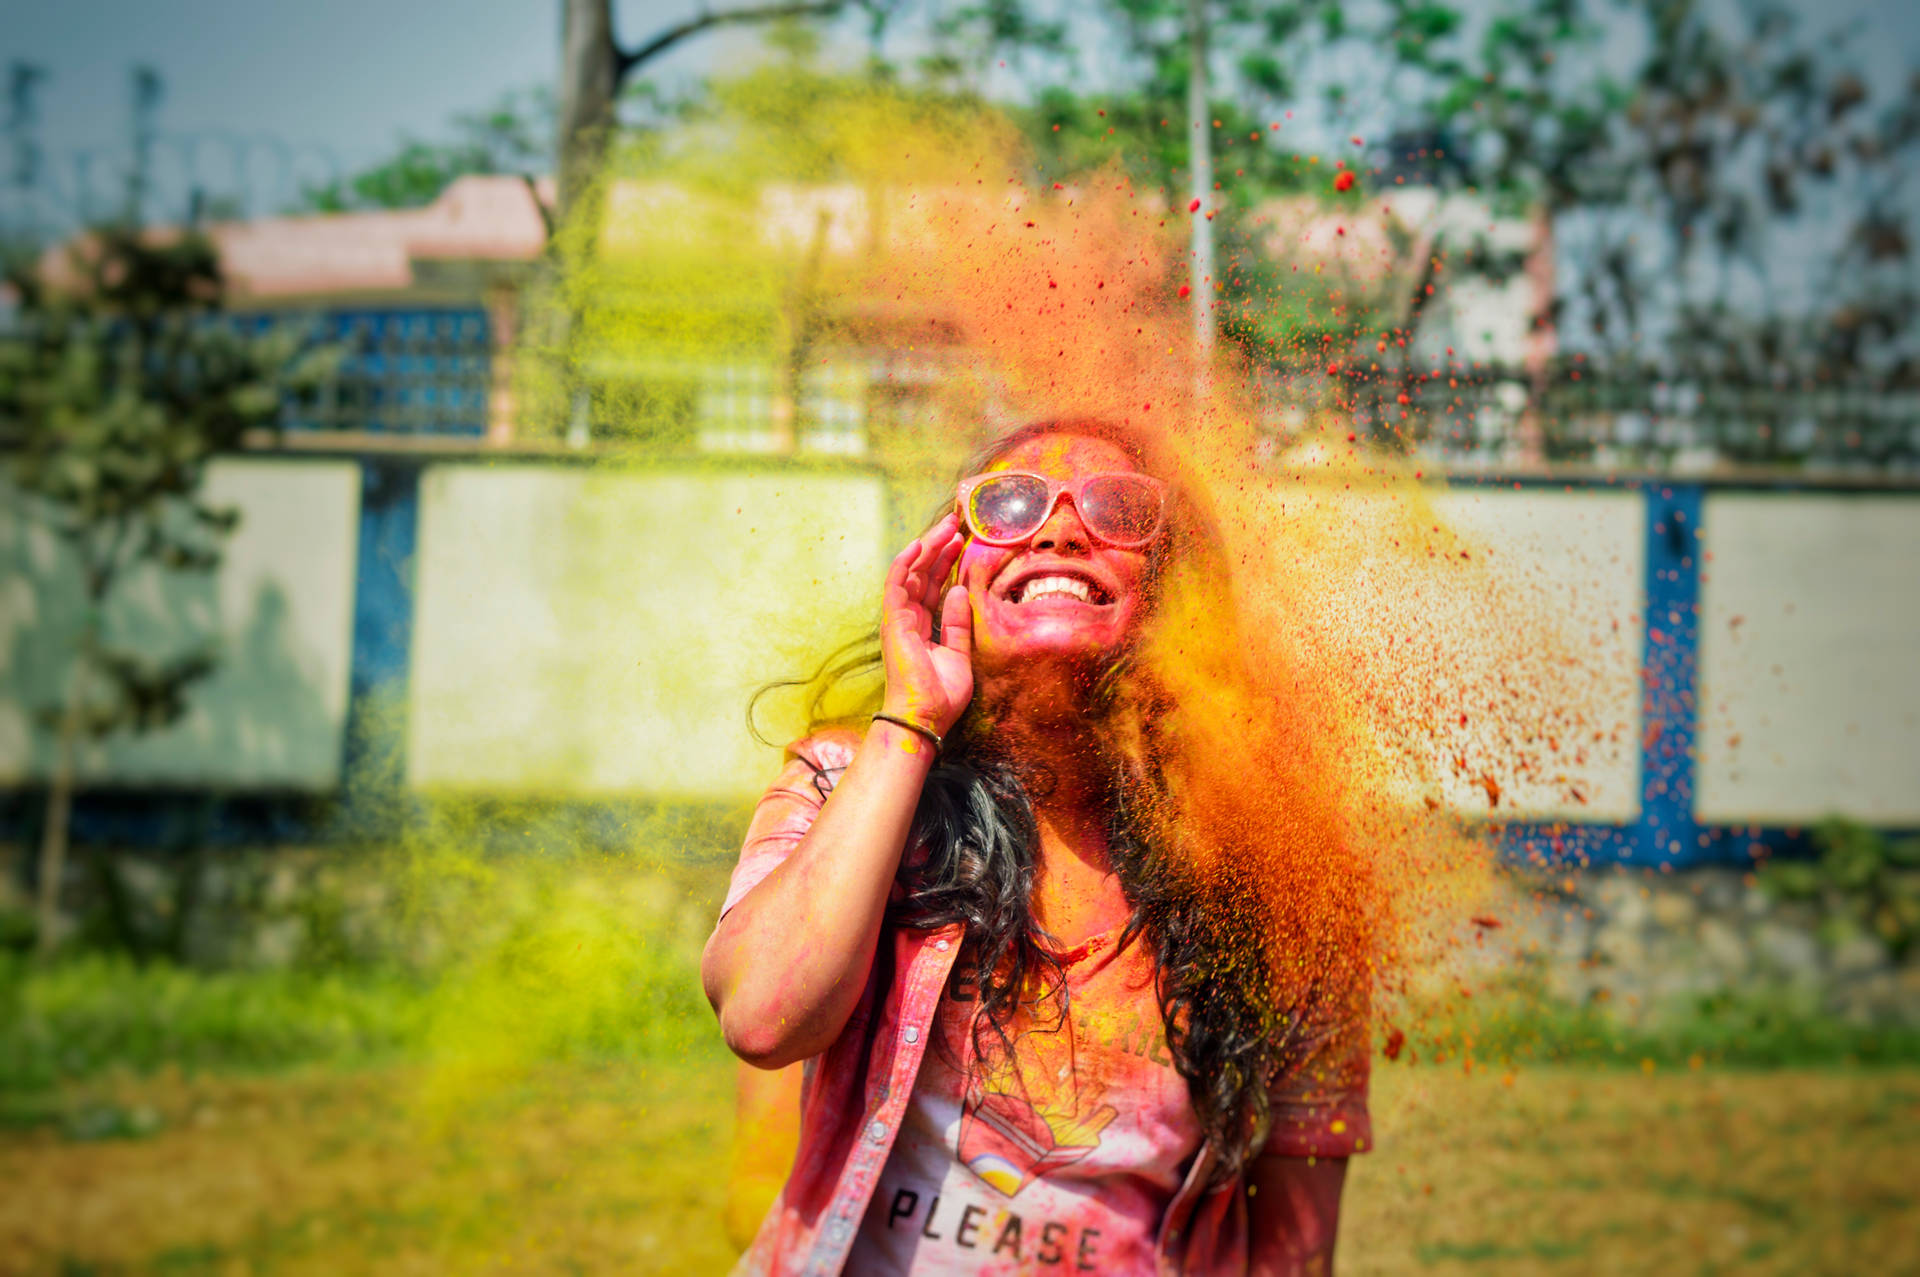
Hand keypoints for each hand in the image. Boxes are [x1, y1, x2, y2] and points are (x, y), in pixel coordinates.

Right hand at [879, 513, 971, 735]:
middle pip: (923, 575)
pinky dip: (906, 563)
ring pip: (911, 573)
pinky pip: (897, 585)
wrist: (924, 718)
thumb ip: (958, 623)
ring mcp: (899, 619)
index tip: (962, 543)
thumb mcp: (959, 654)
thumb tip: (959, 590)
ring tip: (946, 527)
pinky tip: (919, 545)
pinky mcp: (894, 621)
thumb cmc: (940, 695)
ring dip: (927, 548)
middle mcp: (908, 620)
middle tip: (956, 524)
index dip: (946, 564)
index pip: (933, 587)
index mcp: (922, 628)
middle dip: (938, 548)